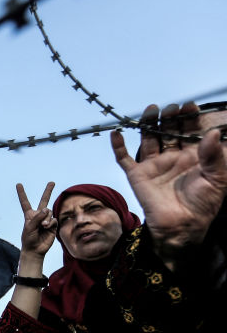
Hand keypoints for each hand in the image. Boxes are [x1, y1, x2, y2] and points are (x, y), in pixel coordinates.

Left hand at [15, 182, 56, 259]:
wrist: (35, 249)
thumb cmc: (29, 239)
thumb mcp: (29, 227)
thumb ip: (37, 217)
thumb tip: (47, 208)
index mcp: (29, 215)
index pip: (25, 202)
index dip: (22, 193)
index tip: (18, 184)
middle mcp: (38, 215)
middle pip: (44, 200)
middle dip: (48, 191)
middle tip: (52, 182)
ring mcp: (46, 219)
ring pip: (49, 212)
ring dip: (46, 218)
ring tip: (42, 226)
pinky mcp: (53, 225)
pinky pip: (53, 219)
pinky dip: (50, 223)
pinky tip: (46, 227)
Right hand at [112, 102, 226, 260]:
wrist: (182, 226)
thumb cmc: (203, 204)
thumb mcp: (218, 178)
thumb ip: (215, 155)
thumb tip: (212, 133)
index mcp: (194, 156)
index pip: (191, 131)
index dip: (190, 118)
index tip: (190, 106)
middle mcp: (173, 157)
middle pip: (169, 131)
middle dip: (170, 117)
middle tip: (172, 107)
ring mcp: (154, 165)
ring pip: (149, 138)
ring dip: (149, 124)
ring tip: (151, 110)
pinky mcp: (137, 175)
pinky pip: (124, 158)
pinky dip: (118, 146)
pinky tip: (116, 133)